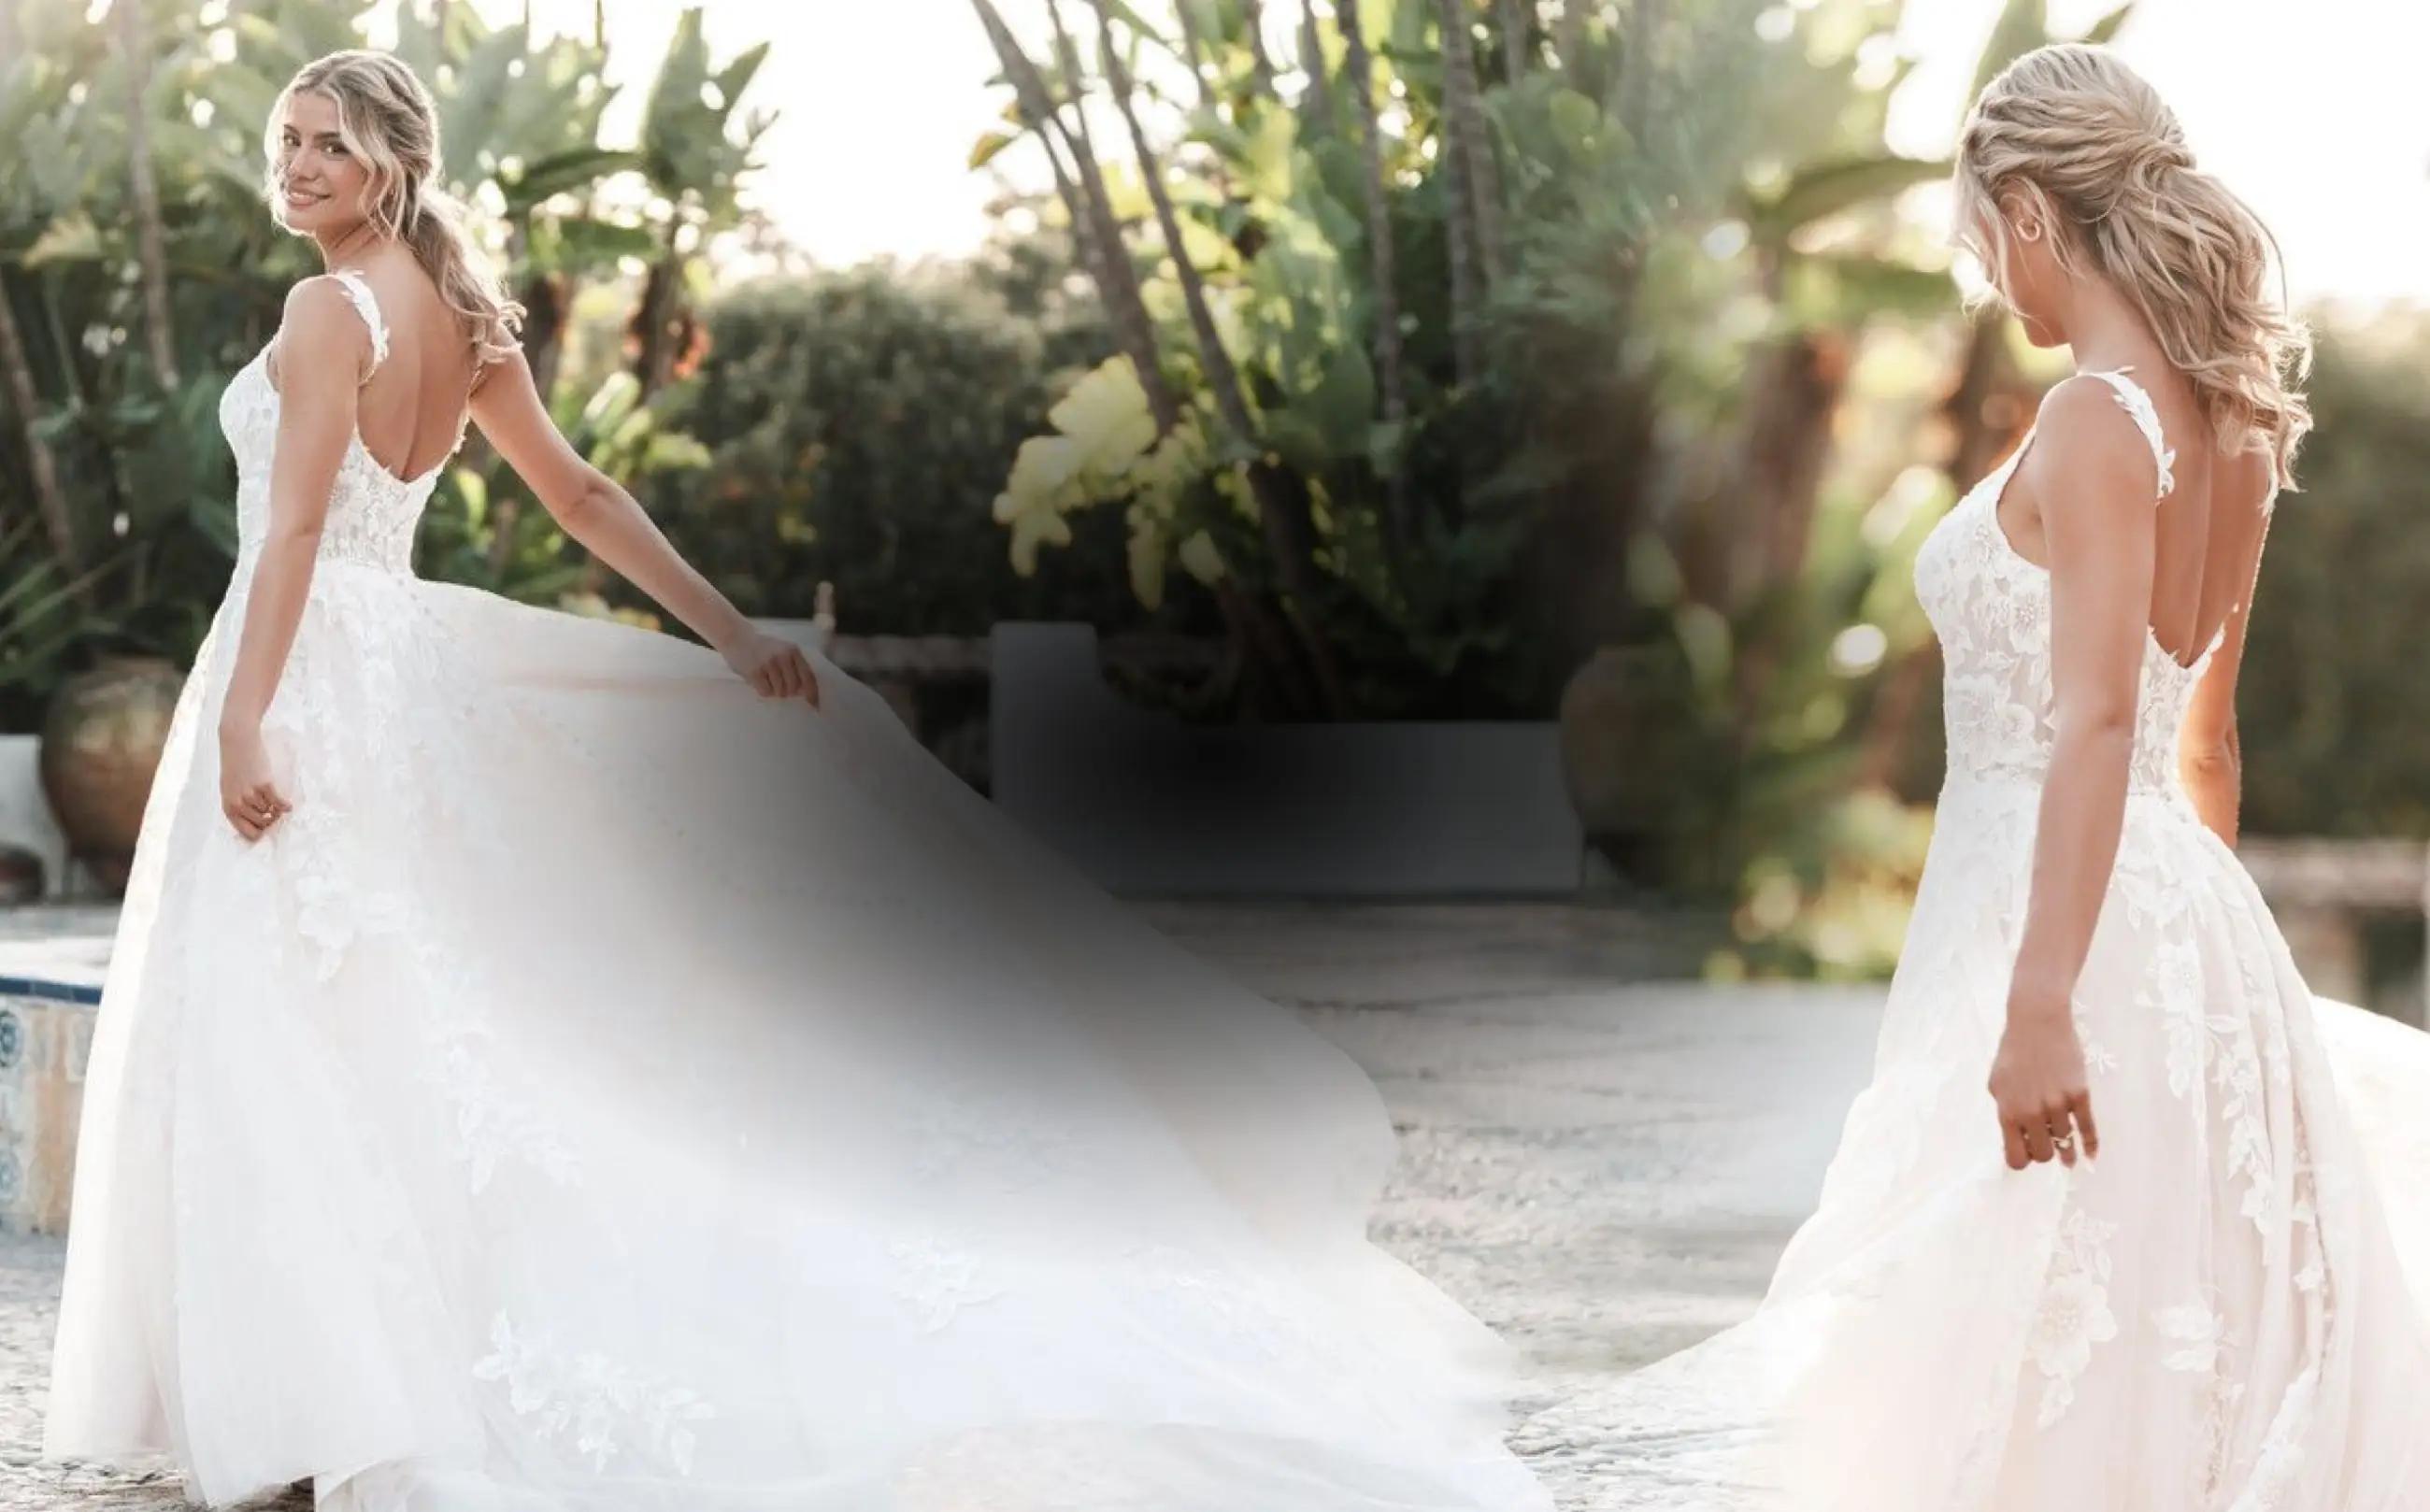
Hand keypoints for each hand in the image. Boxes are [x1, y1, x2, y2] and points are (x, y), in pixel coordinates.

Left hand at [217, 719, 290, 842]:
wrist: (238, 743)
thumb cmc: (234, 765)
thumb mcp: (230, 788)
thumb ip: (239, 805)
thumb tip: (257, 821)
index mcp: (228, 806)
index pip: (246, 832)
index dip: (259, 833)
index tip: (266, 829)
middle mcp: (238, 803)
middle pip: (262, 824)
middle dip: (270, 821)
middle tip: (274, 814)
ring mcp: (251, 795)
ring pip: (270, 813)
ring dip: (276, 811)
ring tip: (277, 804)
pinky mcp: (264, 785)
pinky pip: (278, 803)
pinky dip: (285, 806)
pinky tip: (288, 805)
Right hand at [719, 629, 820, 707]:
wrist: (736, 637)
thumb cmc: (761, 648)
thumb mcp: (782, 650)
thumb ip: (794, 666)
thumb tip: (803, 692)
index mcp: (793, 651)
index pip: (808, 677)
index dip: (812, 694)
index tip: (814, 706)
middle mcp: (784, 656)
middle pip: (794, 688)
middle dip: (788, 692)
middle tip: (778, 686)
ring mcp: (769, 663)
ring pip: (779, 692)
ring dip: (774, 691)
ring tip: (766, 680)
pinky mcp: (755, 671)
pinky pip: (765, 692)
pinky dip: (763, 691)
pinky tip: (758, 681)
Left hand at [1987, 993, 2099, 1171]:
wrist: (2037, 1023)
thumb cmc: (2012, 1052)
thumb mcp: (1996, 1084)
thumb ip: (2005, 1112)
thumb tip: (2016, 1138)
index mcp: (2008, 1112)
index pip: (2015, 1157)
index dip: (2021, 1160)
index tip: (2025, 1154)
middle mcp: (2032, 1113)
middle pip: (2043, 1155)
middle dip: (2043, 1153)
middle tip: (2046, 1147)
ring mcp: (2058, 1105)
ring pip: (2064, 1143)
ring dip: (2065, 1149)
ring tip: (2067, 1155)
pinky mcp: (2080, 1095)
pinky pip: (2088, 1129)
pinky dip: (2090, 1145)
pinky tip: (2090, 1155)